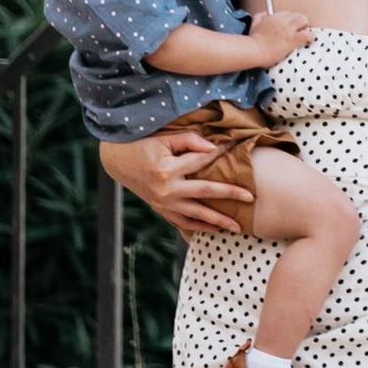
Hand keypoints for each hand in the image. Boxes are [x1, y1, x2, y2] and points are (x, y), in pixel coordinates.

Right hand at [99, 127, 250, 236]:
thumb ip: (189, 141)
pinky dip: (197, 226)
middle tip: (250, 198)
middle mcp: (166, 190)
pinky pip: (182, 221)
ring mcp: (162, 203)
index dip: (220, 153)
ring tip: (236, 227)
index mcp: (167, 170)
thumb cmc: (142, 145)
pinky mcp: (160, 209)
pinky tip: (213, 229)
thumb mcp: (164, 138)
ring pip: (195, 215)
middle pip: (205, 193)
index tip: (237, 148)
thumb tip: (213, 149)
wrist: (117, 161)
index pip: (202, 161)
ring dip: (217, 221)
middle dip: (229, 195)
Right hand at [243, 9, 313, 66]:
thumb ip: (260, 16)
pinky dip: (310, 37)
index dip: (290, 20)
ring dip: (306, 27)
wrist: (254, 50)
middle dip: (300, 22)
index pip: (287, 13)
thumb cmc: (253, 40)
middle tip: (299, 30)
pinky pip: (307, 34)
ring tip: (305, 34)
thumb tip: (266, 13)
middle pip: (297, 15)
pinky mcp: (292, 39)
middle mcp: (282, 20)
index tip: (290, 27)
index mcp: (274, 16)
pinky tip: (309, 40)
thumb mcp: (254, 23)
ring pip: (304, 20)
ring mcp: (288, 29)